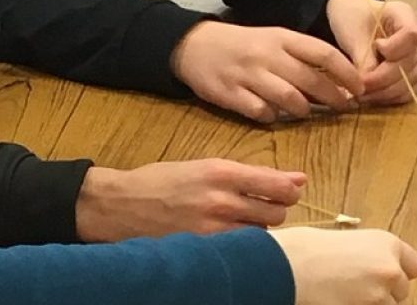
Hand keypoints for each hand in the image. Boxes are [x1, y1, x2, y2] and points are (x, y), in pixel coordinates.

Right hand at [75, 160, 306, 242]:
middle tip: (266, 206)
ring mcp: (211, 230)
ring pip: (260, 234)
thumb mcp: (204, 166)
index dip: (291, 190)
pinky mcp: (203, 250)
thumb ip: (248, 174)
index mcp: (221, 172)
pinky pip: (239, 248)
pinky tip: (233, 236)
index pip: (275, 185)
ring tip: (245, 220)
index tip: (295, 189)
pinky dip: (243, 243)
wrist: (121, 205)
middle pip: (274, 213)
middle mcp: (220, 201)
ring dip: (261, 228)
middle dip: (277, 209)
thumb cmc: (164, 180)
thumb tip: (296, 179)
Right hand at [171, 22, 364, 122]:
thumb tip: (338, 77)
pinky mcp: (231, 94)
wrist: (196, 45)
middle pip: (311, 80)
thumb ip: (302, 55)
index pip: (324, 54)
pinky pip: (261, 113)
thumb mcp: (274, 39)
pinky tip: (275, 116)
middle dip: (334, 97)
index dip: (347, 73)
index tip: (361, 87)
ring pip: (289, 99)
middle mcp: (268, 55)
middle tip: (345, 107)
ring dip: (305, 110)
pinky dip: (273, 117)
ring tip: (309, 112)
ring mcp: (249, 75)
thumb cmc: (244, 44)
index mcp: (282, 38)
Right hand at [269, 227, 416, 304]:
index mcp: (387, 243)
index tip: (388, 278)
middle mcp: (390, 268)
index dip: (400, 273)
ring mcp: (380, 296)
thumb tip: (377, 271)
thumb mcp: (348, 241)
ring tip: (345, 295)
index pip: (415, 266)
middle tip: (357, 288)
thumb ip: (370, 255)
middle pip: (402, 291)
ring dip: (371, 304)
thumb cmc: (308, 249)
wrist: (290, 266)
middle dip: (385, 292)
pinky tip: (340, 302)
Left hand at [326, 0, 416, 104]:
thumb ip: (364, 58)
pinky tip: (372, 95)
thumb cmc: (353, 17)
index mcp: (407, 15)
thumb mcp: (354, 33)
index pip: (412, 35)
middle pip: (410, 63)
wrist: (353, 19)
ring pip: (411, 81)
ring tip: (362, 94)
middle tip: (359, 86)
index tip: (374, 47)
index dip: (393, 49)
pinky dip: (390, 96)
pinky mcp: (414, 71)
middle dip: (383, 79)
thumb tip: (367, 85)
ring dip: (386, 92)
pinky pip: (409, 89)